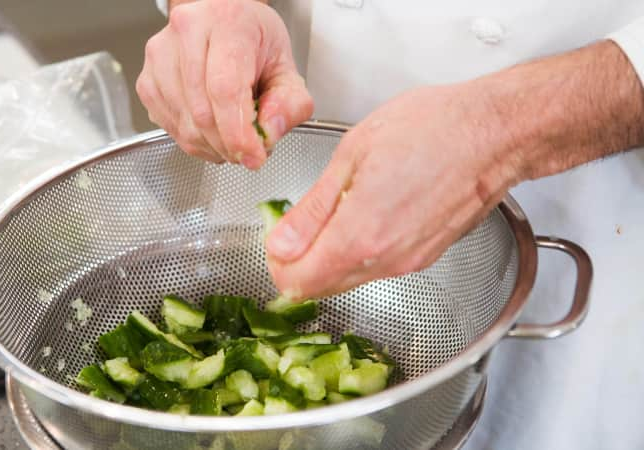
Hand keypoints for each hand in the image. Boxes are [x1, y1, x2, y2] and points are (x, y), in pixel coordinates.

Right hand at [136, 0, 312, 168]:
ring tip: (232, 136)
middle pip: (203, 112)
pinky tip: (211, 131)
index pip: (225, 89)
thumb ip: (289, 104)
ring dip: (212, 146)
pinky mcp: (146, 81)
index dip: (238, 133)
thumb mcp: (286, 68)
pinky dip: (194, 142)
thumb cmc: (253, 41)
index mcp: (227, 23)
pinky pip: (170, 128)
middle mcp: (187, 33)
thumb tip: (268, 134)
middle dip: (228, 145)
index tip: (253, 155)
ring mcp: (161, 57)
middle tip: (248, 150)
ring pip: (185, 126)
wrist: (224, 24)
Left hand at [264, 40, 643, 299]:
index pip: (297, 282)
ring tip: (332, 211)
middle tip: (298, 224)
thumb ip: (312, 210)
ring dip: (327, 258)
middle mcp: (385, 261)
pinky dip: (357, 253)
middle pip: (320, 288)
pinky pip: (377, 268)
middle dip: (298, 263)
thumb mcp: (351, 156)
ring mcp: (409, 263)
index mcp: (359, 237)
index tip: (276, 236)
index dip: (277, 263)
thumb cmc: (430, 129)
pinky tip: (363, 214)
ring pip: (349, 280)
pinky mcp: (426, 257)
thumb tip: (280, 244)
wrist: (495, 133)